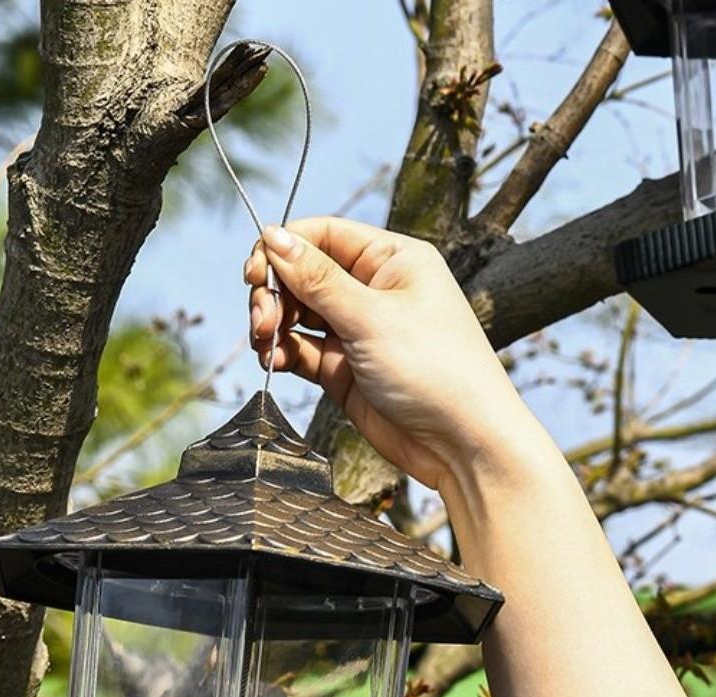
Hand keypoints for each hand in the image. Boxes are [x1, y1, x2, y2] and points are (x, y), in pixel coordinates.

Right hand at [245, 217, 530, 491]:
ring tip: (265, 343)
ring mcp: (357, 331)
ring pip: (297, 313)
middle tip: (263, 320)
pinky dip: (282, 353)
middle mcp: (373, 289)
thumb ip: (316, 279)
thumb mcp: (371, 316)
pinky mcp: (344, 369)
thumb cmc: (435, 369)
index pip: (323, 235)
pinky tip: (273, 362)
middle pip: (302, 274)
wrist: (461, 443)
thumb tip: (272, 236)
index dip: (283, 249)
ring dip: (273, 324)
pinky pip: (302, 350)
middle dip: (274, 292)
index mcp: (392, 259)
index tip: (255, 272)